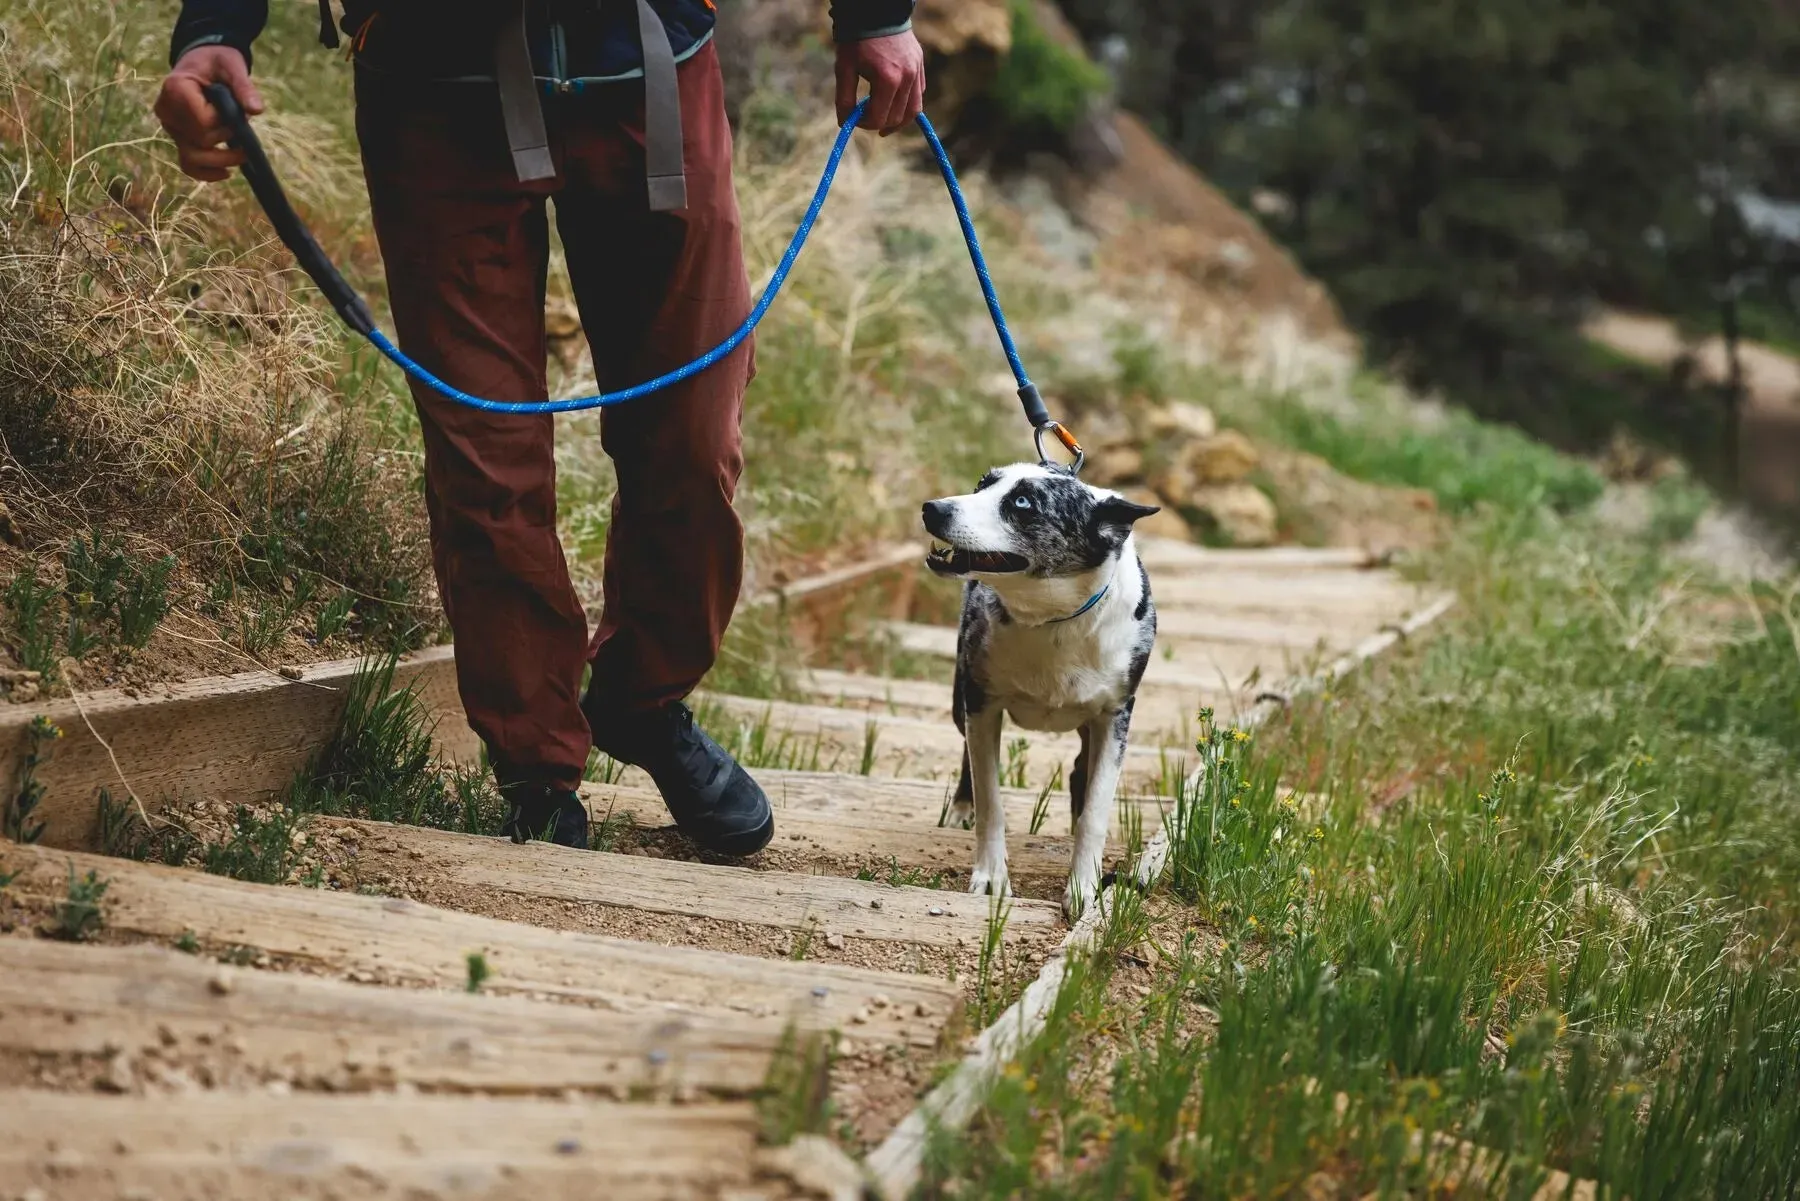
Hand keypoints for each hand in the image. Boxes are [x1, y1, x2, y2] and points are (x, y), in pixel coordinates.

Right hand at [153, 45, 264, 181]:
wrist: (204, 61)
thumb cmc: (218, 62)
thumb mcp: (233, 66)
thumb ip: (243, 87)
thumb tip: (256, 110)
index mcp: (176, 89)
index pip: (202, 122)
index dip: (224, 123)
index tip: (234, 109)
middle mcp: (167, 110)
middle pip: (199, 142)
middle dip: (226, 139)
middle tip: (242, 126)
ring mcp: (170, 126)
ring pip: (191, 158)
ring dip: (220, 161)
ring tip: (242, 156)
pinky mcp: (177, 136)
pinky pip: (187, 163)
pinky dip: (205, 172)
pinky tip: (225, 172)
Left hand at [835, 30, 925, 136]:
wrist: (877, 12)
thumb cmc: (857, 39)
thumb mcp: (844, 68)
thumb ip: (844, 98)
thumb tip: (844, 123)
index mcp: (887, 80)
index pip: (878, 118)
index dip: (864, 124)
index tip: (854, 119)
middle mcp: (907, 78)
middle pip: (896, 118)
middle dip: (879, 123)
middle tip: (866, 119)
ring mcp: (916, 72)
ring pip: (913, 110)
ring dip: (898, 121)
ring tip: (884, 125)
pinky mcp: (920, 65)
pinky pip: (918, 94)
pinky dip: (907, 103)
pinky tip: (894, 102)